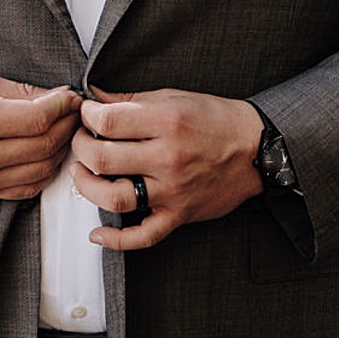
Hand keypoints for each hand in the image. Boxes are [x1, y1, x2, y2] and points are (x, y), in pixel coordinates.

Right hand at [0, 74, 81, 199]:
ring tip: (59, 130)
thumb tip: (60, 97)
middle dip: (67, 125)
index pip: (40, 117)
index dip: (64, 105)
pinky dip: (44, 171)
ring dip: (60, 149)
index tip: (70, 97)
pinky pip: (28, 188)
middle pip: (46, 144)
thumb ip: (23, 92)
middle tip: (70, 112)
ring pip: (43, 169)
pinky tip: (44, 153)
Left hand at [71, 86, 264, 251]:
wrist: (258, 149)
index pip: (106, 122)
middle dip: (80, 147)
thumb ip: (130, 100)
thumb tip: (94, 98)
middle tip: (82, 141)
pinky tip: (98, 233)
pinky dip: (117, 240)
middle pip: (102, 158)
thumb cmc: (216, 120)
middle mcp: (168, 158)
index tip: (87, 116)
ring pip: (115, 197)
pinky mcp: (179, 214)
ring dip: (87, 187)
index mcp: (167, 122)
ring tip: (83, 174)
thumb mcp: (174, 97)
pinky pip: (144, 236)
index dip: (87, 116)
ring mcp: (173, 190)